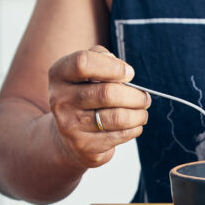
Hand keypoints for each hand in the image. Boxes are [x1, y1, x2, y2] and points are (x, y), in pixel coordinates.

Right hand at [48, 46, 149, 168]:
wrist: (68, 137)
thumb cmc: (85, 96)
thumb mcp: (86, 72)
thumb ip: (102, 59)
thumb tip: (124, 70)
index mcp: (59, 75)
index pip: (83, 62)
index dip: (112, 67)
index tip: (130, 74)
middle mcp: (60, 100)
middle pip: (107, 93)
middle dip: (135, 95)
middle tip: (144, 98)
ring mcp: (70, 125)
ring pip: (117, 117)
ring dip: (138, 114)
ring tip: (142, 111)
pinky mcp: (83, 145)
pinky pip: (119, 135)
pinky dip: (134, 128)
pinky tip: (134, 125)